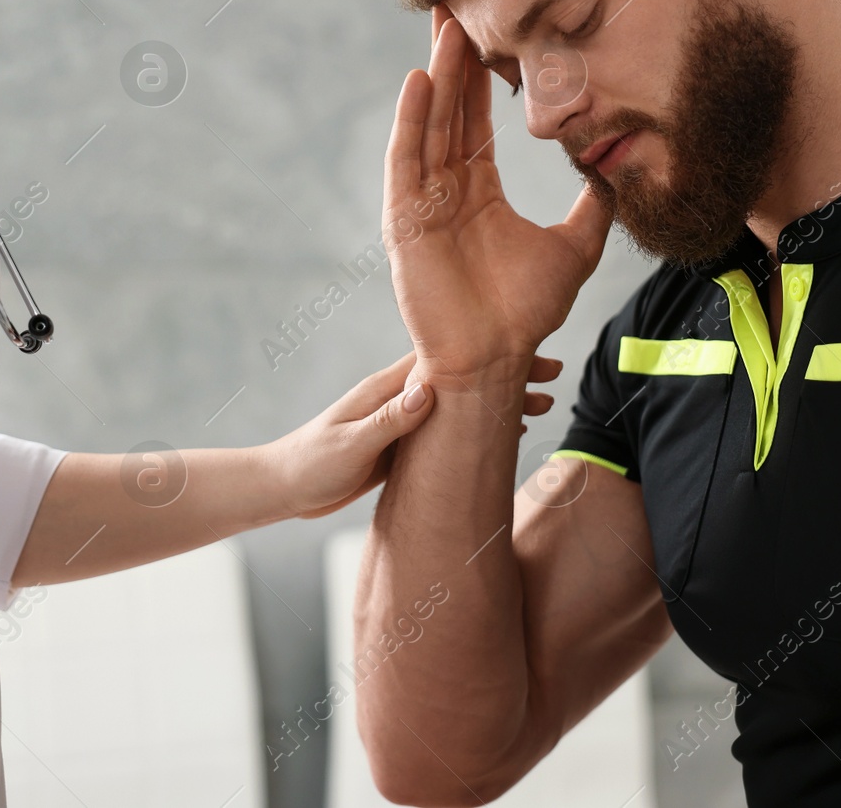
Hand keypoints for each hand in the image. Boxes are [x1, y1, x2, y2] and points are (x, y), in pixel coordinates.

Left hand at [270, 351, 564, 517]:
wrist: (285, 487)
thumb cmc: (312, 465)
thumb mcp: (350, 445)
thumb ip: (388, 420)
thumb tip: (428, 390)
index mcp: (388, 388)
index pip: (449, 362)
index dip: (490, 356)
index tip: (531, 353)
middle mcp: (400, 396)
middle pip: (465, 377)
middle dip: (508, 374)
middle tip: (554, 373)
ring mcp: (404, 419)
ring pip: (464, 403)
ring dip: (501, 400)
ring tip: (542, 403)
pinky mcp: (404, 444)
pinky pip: (451, 430)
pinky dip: (480, 427)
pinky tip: (504, 432)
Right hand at [384, 6, 609, 378]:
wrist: (497, 359)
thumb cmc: (526, 314)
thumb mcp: (575, 247)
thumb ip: (593, 207)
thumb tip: (613, 171)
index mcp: (476, 192)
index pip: (475, 120)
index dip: (480, 75)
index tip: (485, 29)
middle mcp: (444, 190)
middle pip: (447, 110)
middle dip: (451, 58)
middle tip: (456, 4)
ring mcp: (420, 204)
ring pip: (428, 126)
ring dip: (436, 77)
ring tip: (446, 28)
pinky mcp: (404, 222)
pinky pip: (405, 163)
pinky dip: (411, 122)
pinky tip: (420, 82)